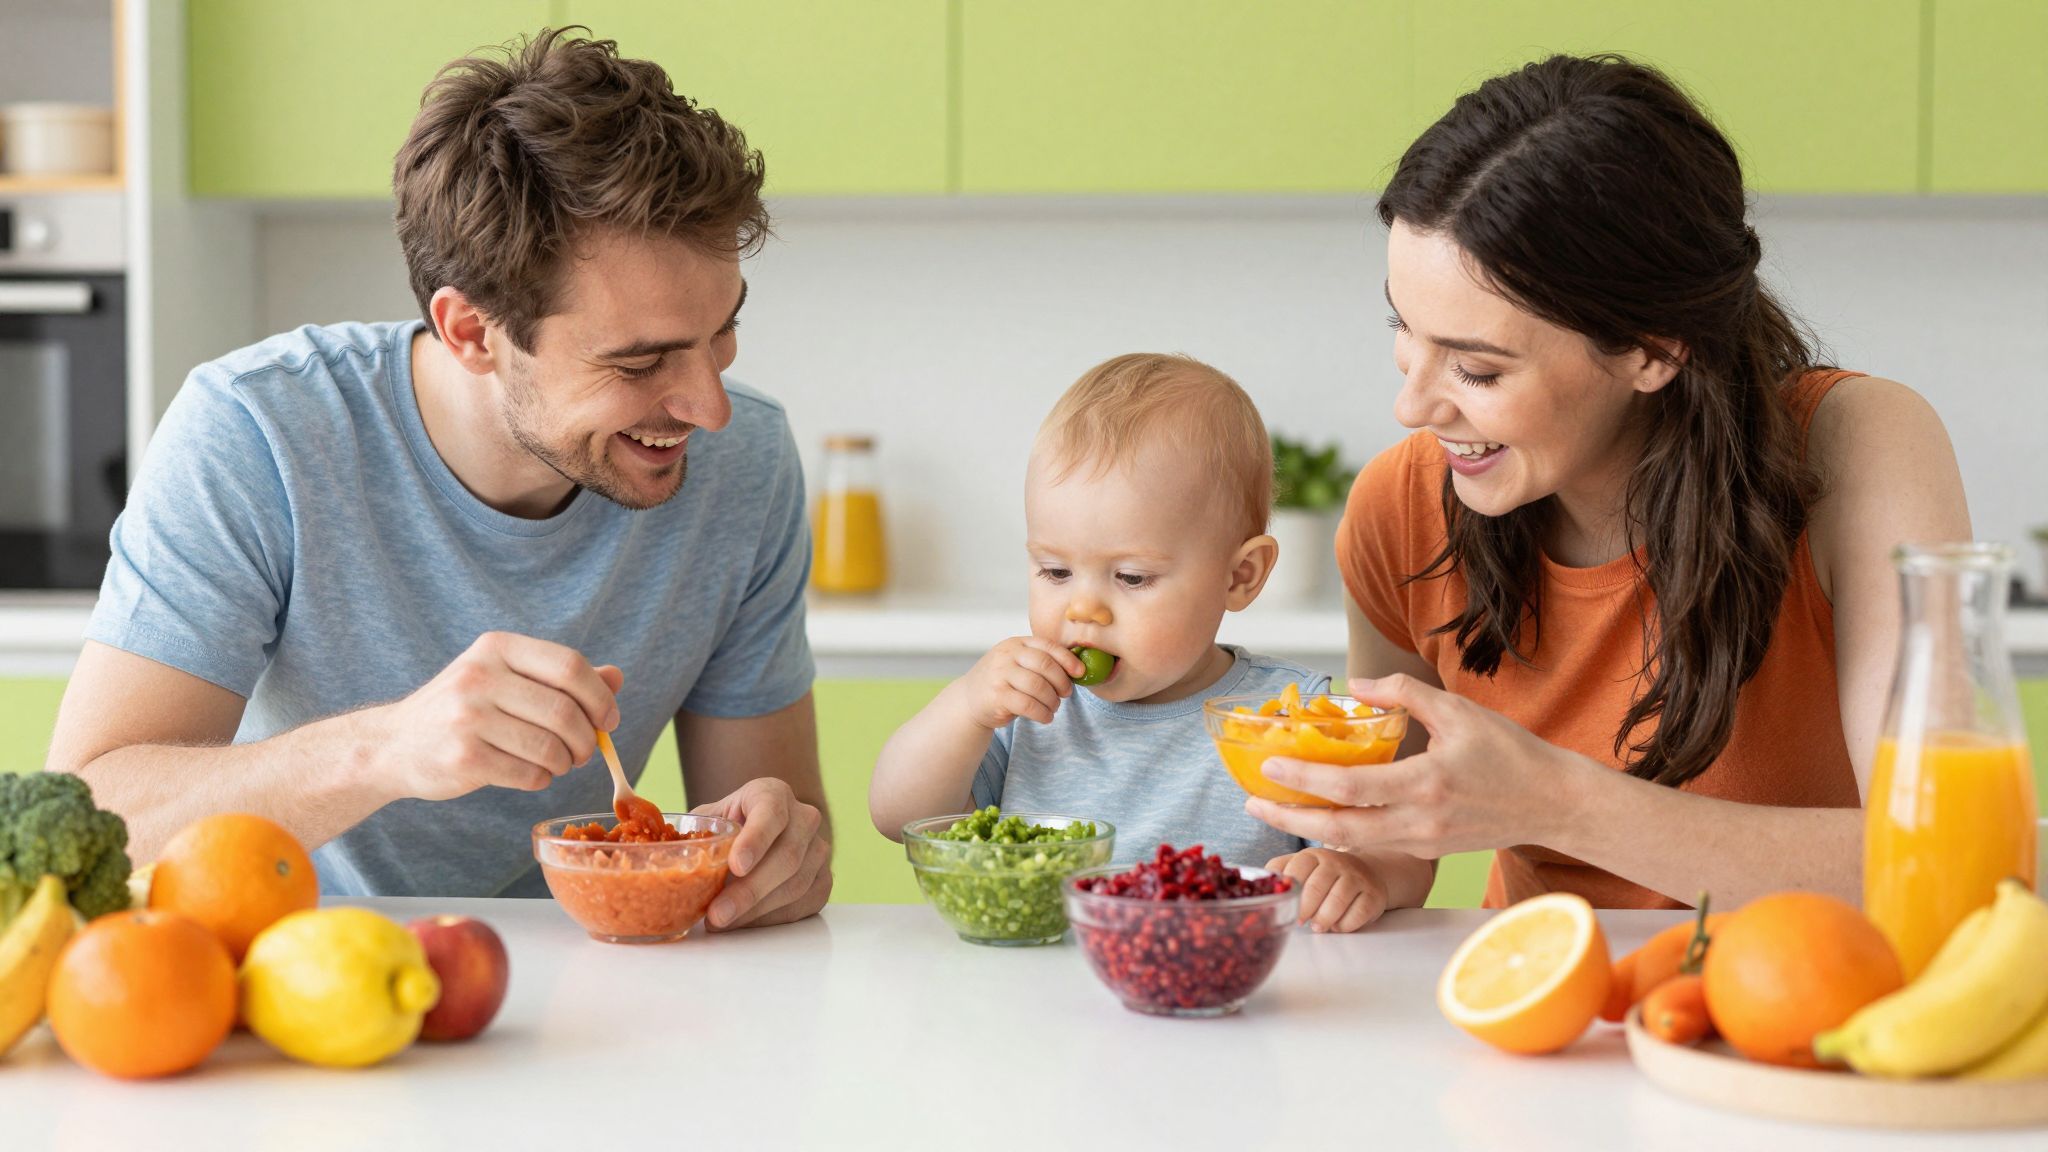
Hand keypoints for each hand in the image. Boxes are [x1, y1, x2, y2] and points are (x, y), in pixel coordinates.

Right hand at [369, 631, 621, 801]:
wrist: (393, 745)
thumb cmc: (463, 710)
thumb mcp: (507, 679)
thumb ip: (560, 678)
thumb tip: (616, 677)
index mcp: (497, 647)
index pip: (569, 665)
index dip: (600, 697)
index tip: (610, 720)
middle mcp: (480, 676)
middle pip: (565, 710)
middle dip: (587, 738)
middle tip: (585, 752)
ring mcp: (467, 717)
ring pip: (550, 746)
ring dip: (565, 762)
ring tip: (558, 763)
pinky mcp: (462, 757)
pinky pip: (528, 774)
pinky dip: (542, 779)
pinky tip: (532, 774)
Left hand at [693, 777, 831, 929]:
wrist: (759, 834)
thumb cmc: (728, 828)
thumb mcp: (707, 820)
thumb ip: (689, 832)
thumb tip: (652, 847)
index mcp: (773, 793)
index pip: (771, 812)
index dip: (756, 839)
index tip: (736, 866)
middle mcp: (804, 817)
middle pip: (787, 856)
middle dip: (750, 890)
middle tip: (717, 913)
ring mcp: (818, 849)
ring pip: (796, 884)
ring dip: (756, 910)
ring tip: (721, 922)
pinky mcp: (823, 879)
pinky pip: (802, 904)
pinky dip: (770, 918)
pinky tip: (743, 922)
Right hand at [954, 636, 1085, 729]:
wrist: (969, 700)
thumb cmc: (1002, 682)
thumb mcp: (1017, 664)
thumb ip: (1040, 662)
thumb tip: (1077, 670)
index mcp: (1016, 644)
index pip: (1047, 646)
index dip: (1068, 659)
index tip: (1080, 672)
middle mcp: (1006, 656)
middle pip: (1045, 665)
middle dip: (1062, 681)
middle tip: (1066, 694)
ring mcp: (1000, 675)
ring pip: (1038, 686)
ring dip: (1052, 700)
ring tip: (1053, 707)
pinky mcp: (997, 696)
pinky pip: (1028, 705)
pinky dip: (1042, 713)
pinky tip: (1046, 717)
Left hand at [1246, 675, 1587, 859]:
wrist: (1552, 802)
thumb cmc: (1510, 752)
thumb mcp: (1457, 710)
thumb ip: (1401, 693)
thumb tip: (1352, 685)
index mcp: (1426, 783)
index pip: (1350, 787)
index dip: (1304, 780)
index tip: (1269, 767)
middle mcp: (1419, 821)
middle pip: (1339, 828)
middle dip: (1289, 816)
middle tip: (1250, 800)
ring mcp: (1422, 843)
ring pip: (1352, 842)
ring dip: (1309, 827)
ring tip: (1272, 809)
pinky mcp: (1427, 852)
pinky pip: (1372, 844)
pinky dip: (1340, 832)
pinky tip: (1318, 815)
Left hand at [1267, 847, 1387, 931]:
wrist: (1367, 874)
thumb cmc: (1325, 876)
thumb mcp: (1302, 867)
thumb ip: (1280, 870)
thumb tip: (1255, 881)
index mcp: (1313, 855)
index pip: (1297, 869)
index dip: (1290, 891)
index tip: (1287, 905)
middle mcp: (1337, 861)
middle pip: (1316, 887)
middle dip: (1305, 909)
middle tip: (1300, 921)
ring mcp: (1357, 877)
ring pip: (1337, 902)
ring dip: (1323, 919)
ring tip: (1317, 926)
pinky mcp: (1374, 894)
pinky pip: (1357, 914)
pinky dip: (1344, 925)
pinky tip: (1337, 925)